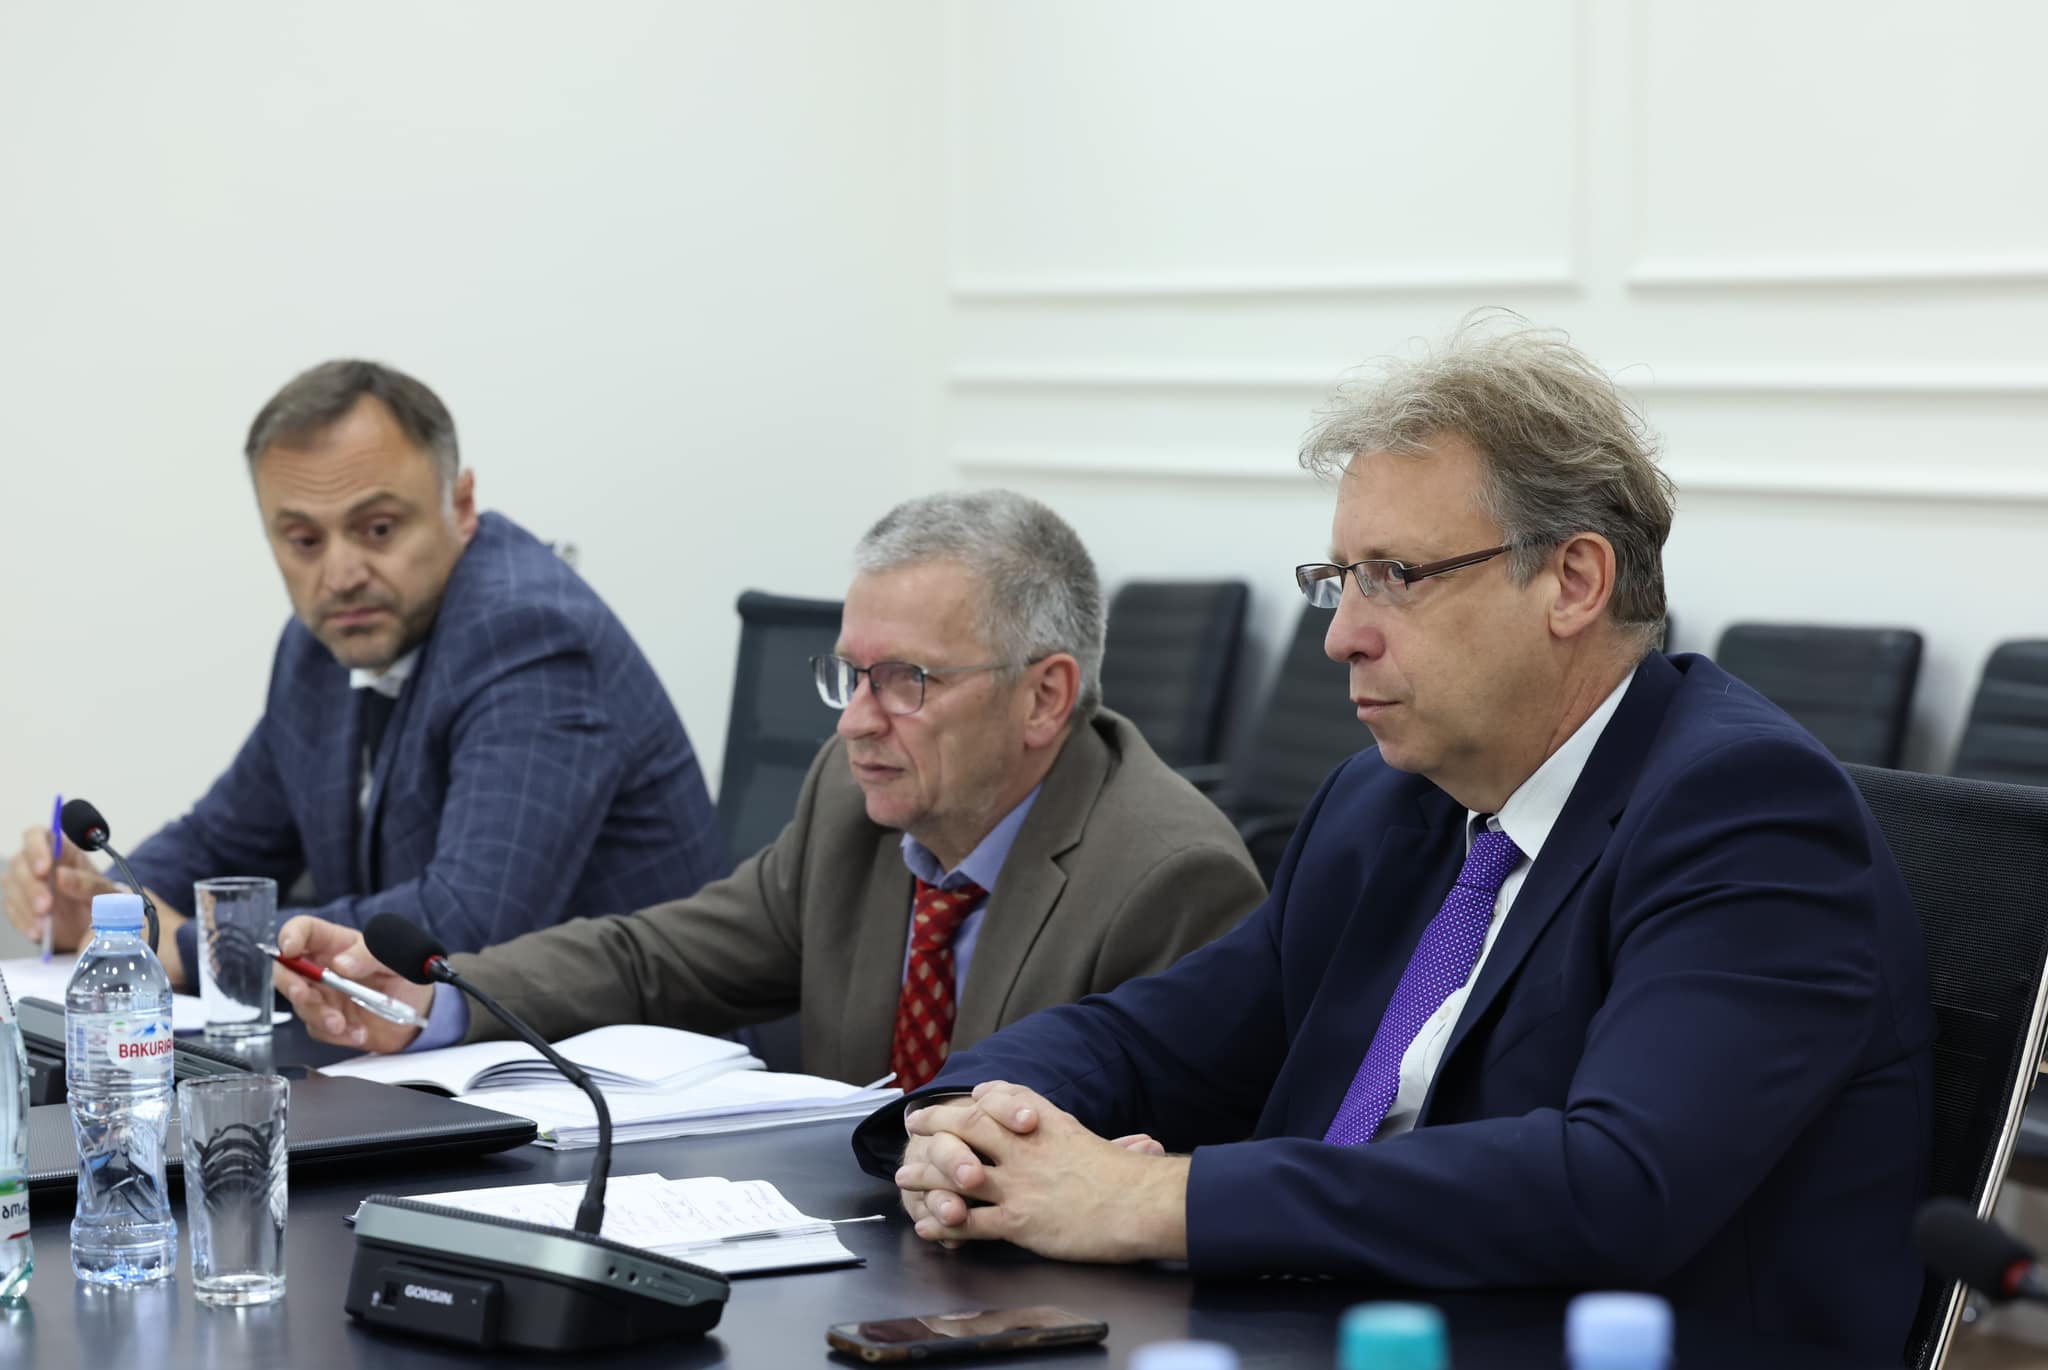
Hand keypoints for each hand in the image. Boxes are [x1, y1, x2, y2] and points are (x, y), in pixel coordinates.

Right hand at [3, 826, 115, 951]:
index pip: (37, 835)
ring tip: (45, 925)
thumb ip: (88, 883)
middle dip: (32, 886)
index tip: (44, 869)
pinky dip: (24, 921)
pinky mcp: (17, 903)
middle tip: (46, 906)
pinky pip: (12, 909)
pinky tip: (37, 931)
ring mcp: (24, 882)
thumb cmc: (99, 898)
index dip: (36, 848)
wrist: (94, 925)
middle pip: (20, 863)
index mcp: (61, 849)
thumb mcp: (104, 891)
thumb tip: (62, 876)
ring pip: (12, 885)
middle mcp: (37, 861)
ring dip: (26, 906)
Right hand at [273, 914, 431, 1051]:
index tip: (290, 950)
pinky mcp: (327, 1020)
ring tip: (343, 1024)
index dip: (290, 936)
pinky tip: (357, 1032)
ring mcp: (323, 995)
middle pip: (287, 969)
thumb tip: (341, 963)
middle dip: (290, 983)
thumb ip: (370, 956)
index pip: (304, 930)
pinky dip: (336, 1034)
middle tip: (304, 995)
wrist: (418, 1013)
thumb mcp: (397, 959)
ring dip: (318, 1015)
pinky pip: (317, 1028)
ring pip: (301, 1004)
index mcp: (337, 943)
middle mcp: (324, 968)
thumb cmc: (406, 976)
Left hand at [895, 1081, 1188, 1262]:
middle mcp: (1026, 1146)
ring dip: (927, 1175)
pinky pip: (969, 1221)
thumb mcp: (1100, 1140)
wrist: (1140, 1205)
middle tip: (915, 1125)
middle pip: (968, 1126)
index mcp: (1047, 1124)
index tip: (962, 1096)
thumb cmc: (1129, 1179)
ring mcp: (1019, 1183)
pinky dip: (944, 1223)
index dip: (976, 1096)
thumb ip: (1079, 1134)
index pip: (1001, 1096)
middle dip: (936, 1124)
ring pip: (958, 1172)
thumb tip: (1098, 1130)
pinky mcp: (1018, 1220)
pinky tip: (928, 1225)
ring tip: (904, 1176)